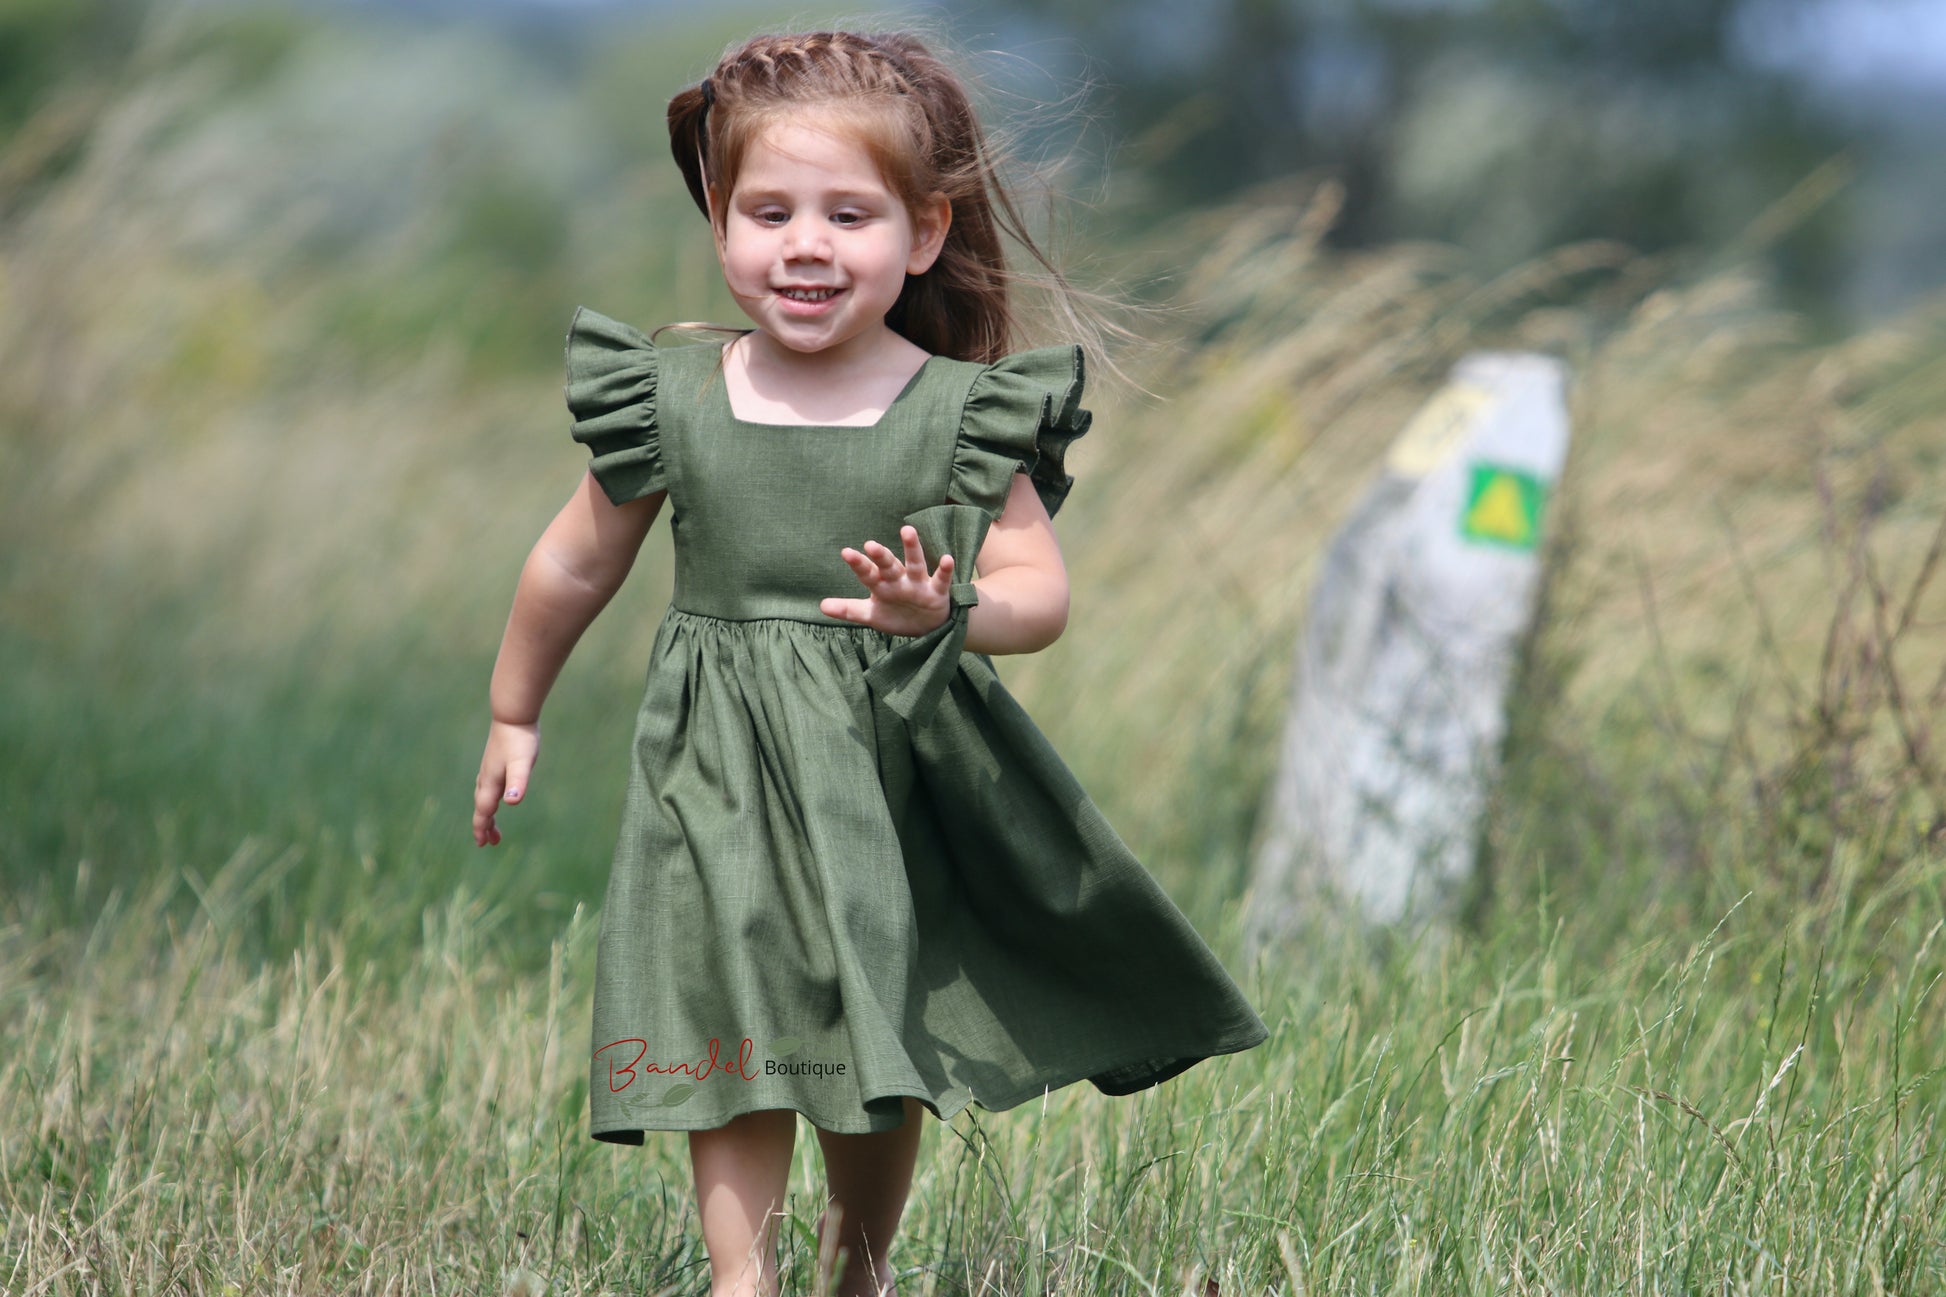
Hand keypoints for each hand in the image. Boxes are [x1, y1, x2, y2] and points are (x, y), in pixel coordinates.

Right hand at [474, 717, 539, 845]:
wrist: (513, 715)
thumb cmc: (519, 740)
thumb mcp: (522, 763)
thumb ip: (518, 782)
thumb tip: (512, 802)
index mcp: (492, 782)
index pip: (484, 811)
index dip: (483, 828)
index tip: (483, 844)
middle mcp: (487, 778)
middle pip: (483, 807)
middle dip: (484, 825)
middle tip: (490, 842)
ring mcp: (490, 769)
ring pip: (484, 797)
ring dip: (487, 813)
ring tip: (493, 825)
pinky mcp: (496, 762)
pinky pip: (488, 786)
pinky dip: (490, 798)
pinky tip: (498, 795)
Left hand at [820, 524, 955, 636]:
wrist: (929, 628)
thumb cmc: (897, 615)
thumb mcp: (872, 615)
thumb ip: (849, 610)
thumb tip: (821, 606)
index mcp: (882, 585)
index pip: (867, 573)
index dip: (858, 564)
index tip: (846, 552)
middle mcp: (899, 580)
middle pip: (889, 565)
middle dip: (881, 556)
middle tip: (871, 544)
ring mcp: (918, 584)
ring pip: (915, 564)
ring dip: (912, 548)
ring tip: (907, 530)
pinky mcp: (937, 592)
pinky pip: (941, 579)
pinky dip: (944, 570)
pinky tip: (947, 559)